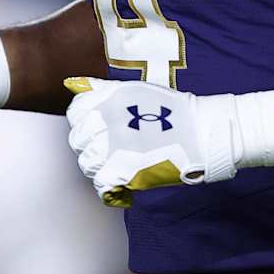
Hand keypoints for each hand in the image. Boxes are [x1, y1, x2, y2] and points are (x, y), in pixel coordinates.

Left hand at [65, 78, 237, 206]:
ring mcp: (112, 147)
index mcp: (107, 100)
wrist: (200, 131)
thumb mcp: (134, 89)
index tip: (97, 131)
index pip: (75, 113)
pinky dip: (110, 190)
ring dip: (100, 168)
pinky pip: (101, 186)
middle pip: (79, 141)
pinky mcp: (123, 171)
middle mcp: (105, 121)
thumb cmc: (172, 110)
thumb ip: (100, 89)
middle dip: (90, 147)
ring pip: (87, 164)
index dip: (84, 124)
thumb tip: (72, 84)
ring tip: (119, 166)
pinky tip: (122, 187)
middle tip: (110, 151)